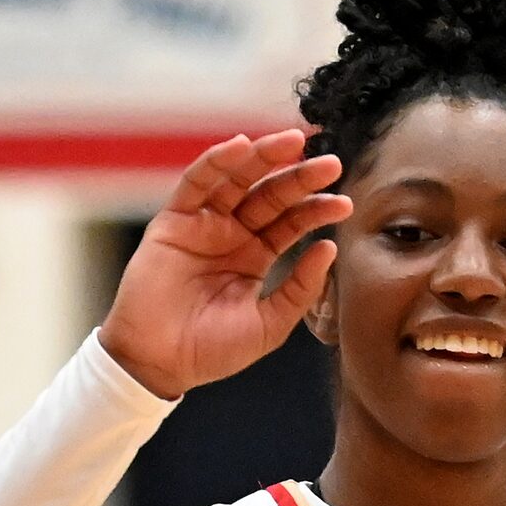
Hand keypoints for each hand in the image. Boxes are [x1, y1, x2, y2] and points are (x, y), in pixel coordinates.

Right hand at [96, 130, 352, 399]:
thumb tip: (329, 247)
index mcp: (256, 256)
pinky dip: (217, 162)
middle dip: (300, 177)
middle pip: (270, 194)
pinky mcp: (173, 221)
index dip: (317, 210)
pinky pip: (196, 182)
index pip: (291, 222)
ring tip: (295, 143)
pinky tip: (241, 147)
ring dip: (265, 157)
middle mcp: (232, 234)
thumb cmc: (211, 350)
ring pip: (238, 180)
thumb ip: (300, 288)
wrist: (160, 363)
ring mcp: (203, 224)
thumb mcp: (269, 324)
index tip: (345, 204)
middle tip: (332, 163)